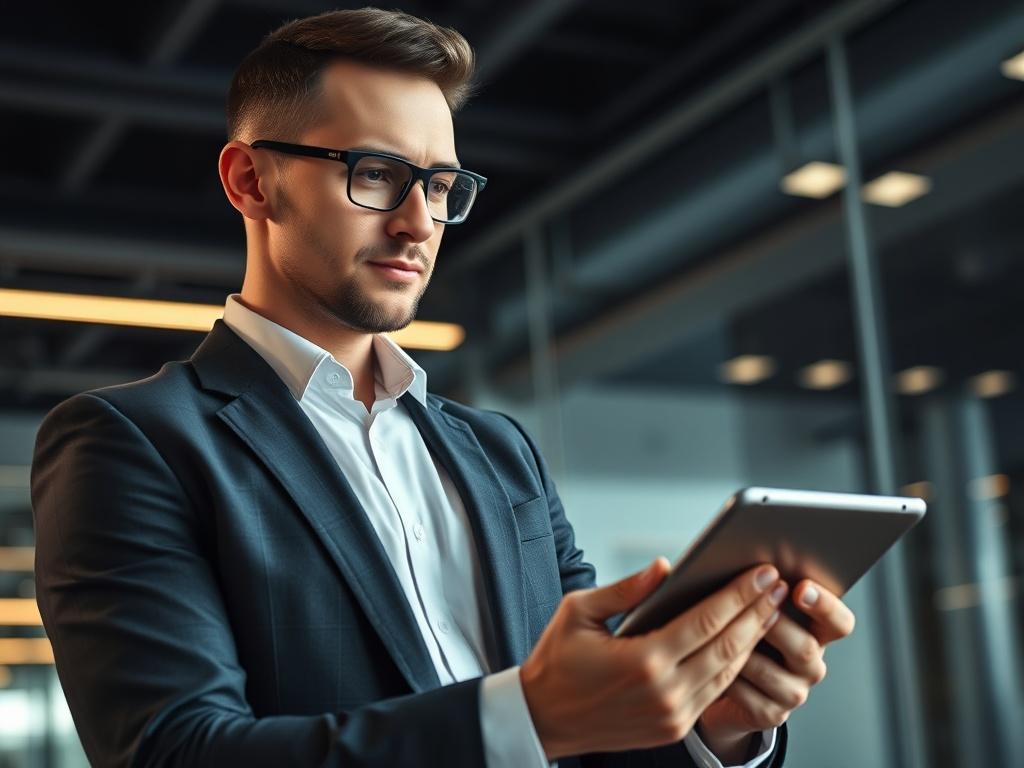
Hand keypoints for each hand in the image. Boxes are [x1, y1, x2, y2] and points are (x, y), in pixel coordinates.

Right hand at [519, 559, 788, 760]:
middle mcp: (665, 692)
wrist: (544, 719)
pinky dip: (733, 666)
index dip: (739, 595)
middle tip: (778, 586)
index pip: (706, 621)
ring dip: (752, 640)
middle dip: (757, 613)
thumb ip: (626, 589)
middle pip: (727, 647)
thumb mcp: (579, 612)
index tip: (761, 574)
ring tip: (769, 610)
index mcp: (642, 660)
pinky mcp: (673, 729)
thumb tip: (665, 567)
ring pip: (727, 673)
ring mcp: (672, 715)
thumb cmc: (557, 660)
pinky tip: (743, 644)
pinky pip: (714, 693)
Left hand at [697, 580, 855, 761]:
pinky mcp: (770, 715)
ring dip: (742, 651)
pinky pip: (747, 695)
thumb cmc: (735, 630)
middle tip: (753, 608)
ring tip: (718, 634)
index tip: (800, 587)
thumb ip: (759, 589)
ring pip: (771, 672)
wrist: (718, 681)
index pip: (840, 622)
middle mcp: (811, 664)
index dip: (826, 606)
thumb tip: (750, 568)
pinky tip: (707, 663)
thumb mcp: (751, 607)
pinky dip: (726, 677)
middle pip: (806, 647)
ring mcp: (793, 693)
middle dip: (776, 626)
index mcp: (815, 633)